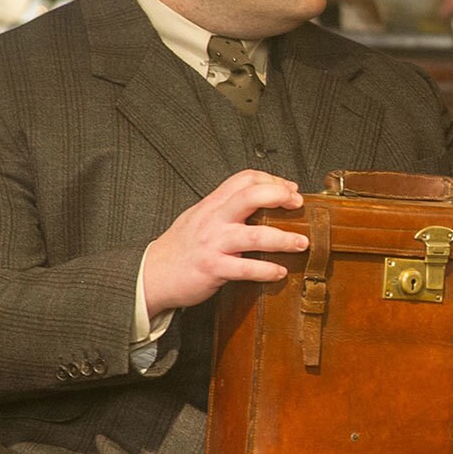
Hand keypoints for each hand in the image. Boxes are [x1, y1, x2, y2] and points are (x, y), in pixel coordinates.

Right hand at [142, 171, 306, 316]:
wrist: (150, 275)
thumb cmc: (181, 247)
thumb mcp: (201, 218)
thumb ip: (227, 208)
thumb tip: (263, 201)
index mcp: (212, 204)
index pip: (244, 178)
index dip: (271, 180)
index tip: (290, 189)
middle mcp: (213, 219)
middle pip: (250, 196)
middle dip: (279, 196)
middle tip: (298, 205)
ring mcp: (213, 244)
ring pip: (255, 235)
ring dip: (284, 239)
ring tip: (302, 243)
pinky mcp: (213, 269)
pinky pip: (246, 268)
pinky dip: (267, 270)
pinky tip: (280, 272)